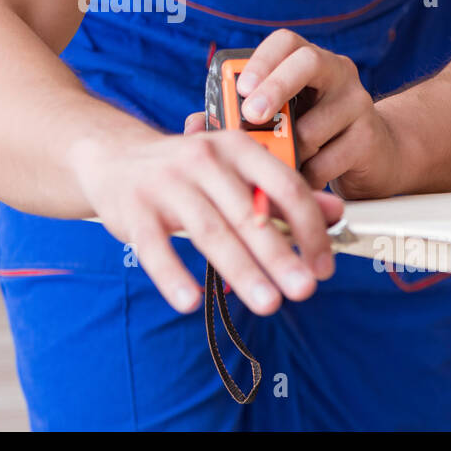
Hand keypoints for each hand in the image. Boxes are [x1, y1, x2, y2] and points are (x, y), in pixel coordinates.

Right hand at [67, 129, 343, 315]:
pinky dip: (172, 276)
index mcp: (235, 147)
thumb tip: (336, 213)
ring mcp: (166, 183)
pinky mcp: (134, 209)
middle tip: (304, 290)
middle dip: (280, 255)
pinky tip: (190, 302)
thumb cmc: (185, 170)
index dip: (309, 227)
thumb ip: (282, 193)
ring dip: (241, 270)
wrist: (114, 156)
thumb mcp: (236, 171)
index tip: (323, 265)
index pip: (283, 185)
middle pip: (248, 213)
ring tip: (268, 303)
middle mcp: (203, 159)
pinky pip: (154, 246)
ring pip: (209, 231)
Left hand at [185, 30, 409, 200]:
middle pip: (308, 63)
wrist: (372, 156)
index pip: (286, 42)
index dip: (261, 60)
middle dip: (275, 88)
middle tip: (252, 115)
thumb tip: (192, 127)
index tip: (240, 88)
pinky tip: (303, 177)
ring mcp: (358, 101)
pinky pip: (329, 159)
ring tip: (278, 162)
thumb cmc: (311, 132)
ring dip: (289, 150)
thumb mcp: (277, 120)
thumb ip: (234, 119)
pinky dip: (308, 174)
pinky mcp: (369, 137)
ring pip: (315, 125)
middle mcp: (336, 72)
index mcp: (307, 61)